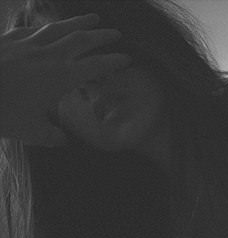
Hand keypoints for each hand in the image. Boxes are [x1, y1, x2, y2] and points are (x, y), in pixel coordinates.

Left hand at [0, 13, 131, 145]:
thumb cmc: (3, 112)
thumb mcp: (30, 131)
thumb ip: (51, 135)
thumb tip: (63, 141)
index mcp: (61, 77)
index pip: (96, 66)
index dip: (114, 62)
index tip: (127, 59)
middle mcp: (49, 56)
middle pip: (82, 40)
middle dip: (102, 35)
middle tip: (115, 33)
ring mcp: (27, 44)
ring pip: (59, 28)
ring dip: (78, 22)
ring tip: (91, 18)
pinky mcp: (7, 40)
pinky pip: (32, 29)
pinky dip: (46, 27)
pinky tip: (48, 27)